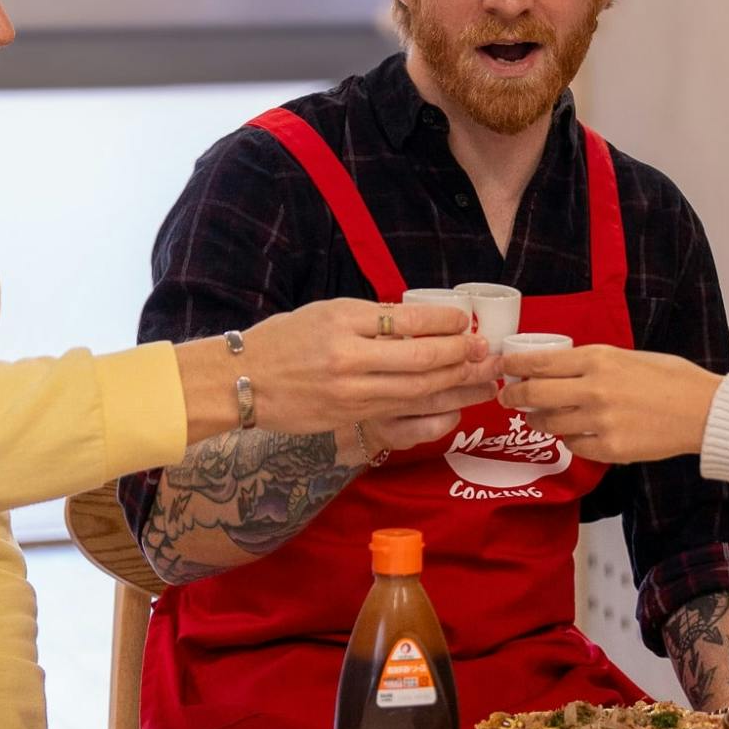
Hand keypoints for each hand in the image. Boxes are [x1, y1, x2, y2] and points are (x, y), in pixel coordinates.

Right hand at [180, 299, 495, 440]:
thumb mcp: (325, 312)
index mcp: (343, 321)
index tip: (464, 322)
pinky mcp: (351, 416)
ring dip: (457, 385)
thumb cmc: (284, 339)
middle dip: (461, 356)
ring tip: (483, 377)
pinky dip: (432, 405)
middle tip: (486, 351)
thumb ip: (370, 318)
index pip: (407, 320)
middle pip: (422, 359)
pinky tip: (453, 401)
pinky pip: (401, 411)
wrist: (242, 381)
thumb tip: (420, 321)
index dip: (444, 322)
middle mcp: (349, 357)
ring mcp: (351, 392)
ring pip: (418, 390)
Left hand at [497, 345, 720, 463]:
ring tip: (538, 417)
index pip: (541, 362)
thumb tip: (557, 369)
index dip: (515, 365)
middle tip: (508, 397)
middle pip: (534, 394)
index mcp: (599, 359)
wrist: (703, 411)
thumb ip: (592, 363)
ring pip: (550, 423)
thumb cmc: (671, 378)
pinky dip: (570, 439)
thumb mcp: (628, 356)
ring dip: (538, 420)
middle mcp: (594, 389)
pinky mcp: (610, 449)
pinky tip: (576, 433)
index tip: (503, 366)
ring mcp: (600, 422)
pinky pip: (573, 445)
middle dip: (514, 396)